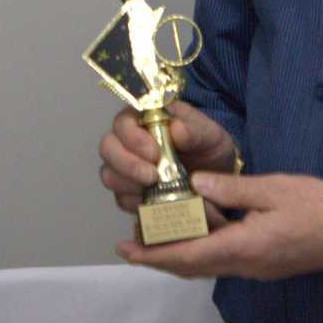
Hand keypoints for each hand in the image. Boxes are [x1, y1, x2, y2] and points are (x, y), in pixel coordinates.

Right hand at [97, 101, 237, 215]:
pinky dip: (136, 202)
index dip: (132, 138)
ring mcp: (124, 168)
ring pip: (109, 175)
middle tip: (153, 176)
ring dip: (130, 184)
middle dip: (127, 164)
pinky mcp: (128, 193)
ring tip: (155, 189)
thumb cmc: (207, 146)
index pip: (122, 123)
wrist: (214, 177)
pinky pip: (121, 199)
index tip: (155, 154)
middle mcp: (127, 142)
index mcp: (142, 119)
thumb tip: (175, 129)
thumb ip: (194, 130)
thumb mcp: (209, 134)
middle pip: (107, 149)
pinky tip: (155, 202)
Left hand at [117, 172, 322, 279]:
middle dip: (157, 258)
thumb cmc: (319, 208)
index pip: (187, 256)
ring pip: (205, 266)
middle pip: (190, 267)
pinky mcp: (262, 264)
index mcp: (243, 247)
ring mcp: (254, 268)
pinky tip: (194, 233)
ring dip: (177, 255)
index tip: (125, 250)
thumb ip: (231, 189)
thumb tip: (195, 183)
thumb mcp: (273, 189)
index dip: (153, 254)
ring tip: (153, 237)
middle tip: (129, 246)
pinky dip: (199, 251)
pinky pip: (220, 262)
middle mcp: (244, 265)